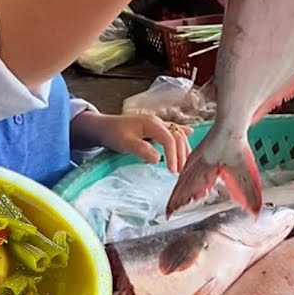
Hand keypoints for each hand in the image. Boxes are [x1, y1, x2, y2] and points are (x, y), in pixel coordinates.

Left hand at [74, 112, 191, 173]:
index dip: (173, 155)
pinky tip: (190, 134)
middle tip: (182, 171)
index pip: (169, 139)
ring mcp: (158, 124)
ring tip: (186, 163)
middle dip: (182, 153)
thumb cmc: (113, 134)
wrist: (103, 127)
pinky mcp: (156, 128)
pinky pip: (173, 131)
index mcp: (152, 124)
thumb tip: (158, 159)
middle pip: (177, 136)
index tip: (173, 171)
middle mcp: (158, 122)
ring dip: (184, 148)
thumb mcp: (125, 143)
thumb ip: (142, 150)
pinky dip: (181, 135)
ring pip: (177, 134)